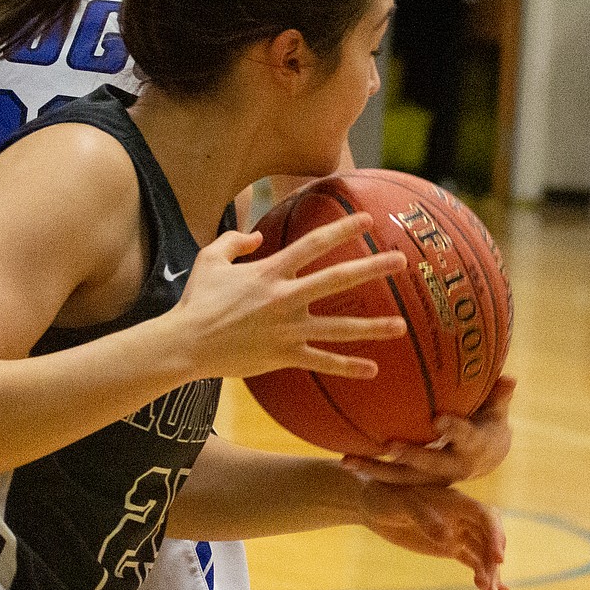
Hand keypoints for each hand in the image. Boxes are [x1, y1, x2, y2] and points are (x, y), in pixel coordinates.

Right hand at [175, 212, 407, 381]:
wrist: (186, 343)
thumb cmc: (196, 300)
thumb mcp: (209, 259)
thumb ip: (234, 241)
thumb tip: (258, 237)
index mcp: (270, 271)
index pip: (313, 243)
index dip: (342, 229)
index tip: (368, 220)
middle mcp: (286, 298)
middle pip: (338, 279)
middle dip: (372, 268)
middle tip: (402, 261)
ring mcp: (288, 329)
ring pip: (339, 328)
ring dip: (373, 327)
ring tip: (401, 325)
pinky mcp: (284, 355)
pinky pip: (322, 361)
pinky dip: (347, 367)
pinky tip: (372, 369)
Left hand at [343, 375, 515, 485]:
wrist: (486, 458)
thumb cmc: (487, 423)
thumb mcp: (496, 410)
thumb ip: (498, 395)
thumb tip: (510, 377)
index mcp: (474, 447)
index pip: (465, 436)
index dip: (454, 428)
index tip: (439, 419)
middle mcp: (453, 468)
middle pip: (430, 466)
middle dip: (411, 457)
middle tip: (389, 445)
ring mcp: (433, 479)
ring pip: (403, 479)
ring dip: (376, 470)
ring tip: (347, 461)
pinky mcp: (416, 482)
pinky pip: (391, 479)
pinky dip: (369, 472)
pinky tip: (342, 460)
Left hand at [359, 478, 509, 589]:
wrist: (373, 505)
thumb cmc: (386, 497)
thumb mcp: (402, 504)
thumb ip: (423, 517)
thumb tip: (448, 538)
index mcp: (456, 501)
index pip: (485, 516)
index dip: (496, 535)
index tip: (498, 559)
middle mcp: (463, 516)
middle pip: (489, 538)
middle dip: (493, 561)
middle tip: (489, 584)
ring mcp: (458, 532)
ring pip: (483, 554)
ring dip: (490, 574)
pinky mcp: (450, 547)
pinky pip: (473, 562)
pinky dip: (482, 576)